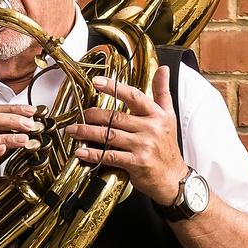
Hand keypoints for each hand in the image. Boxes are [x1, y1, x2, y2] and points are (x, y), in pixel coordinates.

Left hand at [66, 66, 186, 204]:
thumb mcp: (169, 116)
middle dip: (93, 114)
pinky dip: (94, 154)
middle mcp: (150, 128)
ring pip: (109, 135)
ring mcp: (143, 146)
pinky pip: (110, 156)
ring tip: (73, 130)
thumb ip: (162, 91)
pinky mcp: (136, 163)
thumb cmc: (168, 147)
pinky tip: (82, 152)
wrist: (174, 178)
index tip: (97, 82)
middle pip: (115, 117)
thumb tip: (164, 69)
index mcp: (157, 115)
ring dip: (87, 132)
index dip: (114, 87)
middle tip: (80, 113)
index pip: (133, 96)